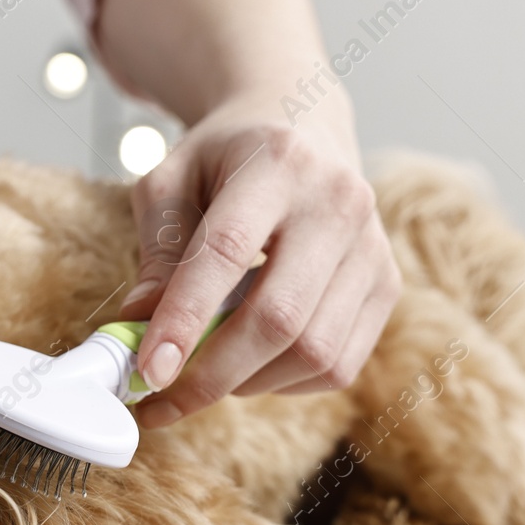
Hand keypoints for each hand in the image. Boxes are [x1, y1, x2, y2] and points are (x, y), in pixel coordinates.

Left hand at [118, 100, 398, 427]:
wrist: (300, 123)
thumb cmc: (224, 158)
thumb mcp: (171, 181)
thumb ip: (156, 251)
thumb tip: (138, 326)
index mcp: (279, 163)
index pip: (229, 252)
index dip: (185, 319)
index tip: (148, 371)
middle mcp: (338, 202)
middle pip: (279, 317)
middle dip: (212, 376)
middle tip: (161, 400)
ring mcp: (372, 247)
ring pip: (313, 352)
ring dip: (246, 383)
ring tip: (205, 371)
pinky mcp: (386, 285)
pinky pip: (338, 365)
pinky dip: (285, 383)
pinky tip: (252, 362)